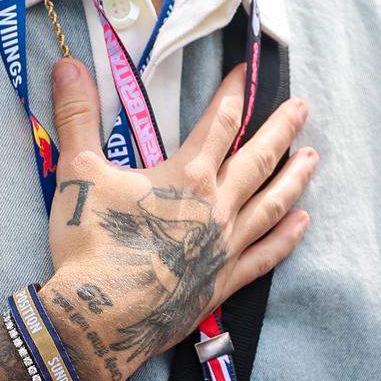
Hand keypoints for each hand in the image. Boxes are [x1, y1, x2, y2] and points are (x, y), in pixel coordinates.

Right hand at [39, 59, 316, 380]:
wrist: (101, 317)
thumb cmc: (91, 242)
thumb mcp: (77, 171)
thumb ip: (77, 115)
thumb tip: (66, 63)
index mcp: (188, 174)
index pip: (218, 122)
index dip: (232, 93)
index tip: (244, 72)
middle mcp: (217, 205)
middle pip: (257, 158)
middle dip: (280, 129)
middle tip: (302, 107)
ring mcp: (226, 245)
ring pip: (271, 203)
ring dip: (294, 178)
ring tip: (314, 158)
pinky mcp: (225, 281)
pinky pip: (266, 255)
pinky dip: (287, 238)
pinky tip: (303, 223)